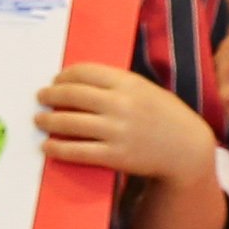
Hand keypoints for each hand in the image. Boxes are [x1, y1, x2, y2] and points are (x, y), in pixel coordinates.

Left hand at [36, 64, 216, 182]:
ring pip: (69, 122)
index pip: (85, 72)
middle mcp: (121, 105)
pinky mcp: (115, 156)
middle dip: (50, 95)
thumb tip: (80, 82)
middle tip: (41, 97)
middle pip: (72, 94)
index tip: (56, 80)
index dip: (64, 75)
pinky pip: (77, 151)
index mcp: (130, 84)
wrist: (188, 151)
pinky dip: (57, 148)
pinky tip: (47, 146)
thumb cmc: (167, 118)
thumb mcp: (148, 91)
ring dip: (48, 120)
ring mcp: (117, 131)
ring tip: (40, 120)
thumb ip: (119, 84)